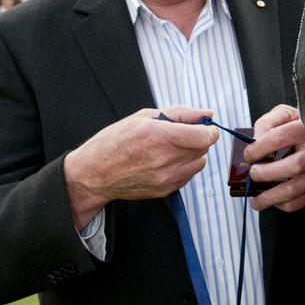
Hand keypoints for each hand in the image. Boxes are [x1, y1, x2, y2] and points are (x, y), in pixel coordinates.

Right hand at [63, 106, 219, 228]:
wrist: (95, 173)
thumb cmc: (115, 141)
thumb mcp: (144, 117)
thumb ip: (180, 113)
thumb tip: (206, 114)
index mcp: (158, 135)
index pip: (203, 136)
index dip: (209, 130)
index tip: (205, 127)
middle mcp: (164, 159)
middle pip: (203, 149)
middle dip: (198, 139)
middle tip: (181, 134)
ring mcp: (165, 178)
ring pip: (199, 163)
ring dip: (193, 154)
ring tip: (172, 148)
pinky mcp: (164, 190)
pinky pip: (188, 176)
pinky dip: (183, 167)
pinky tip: (166, 162)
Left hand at [244, 104, 304, 211]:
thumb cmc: (301, 126)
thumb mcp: (285, 114)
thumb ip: (267, 123)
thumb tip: (255, 141)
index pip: (280, 138)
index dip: (259, 148)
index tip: (248, 154)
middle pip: (293, 167)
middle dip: (266, 174)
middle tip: (253, 174)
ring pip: (296, 189)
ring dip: (271, 197)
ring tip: (256, 200)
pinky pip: (302, 201)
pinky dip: (284, 204)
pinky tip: (274, 200)